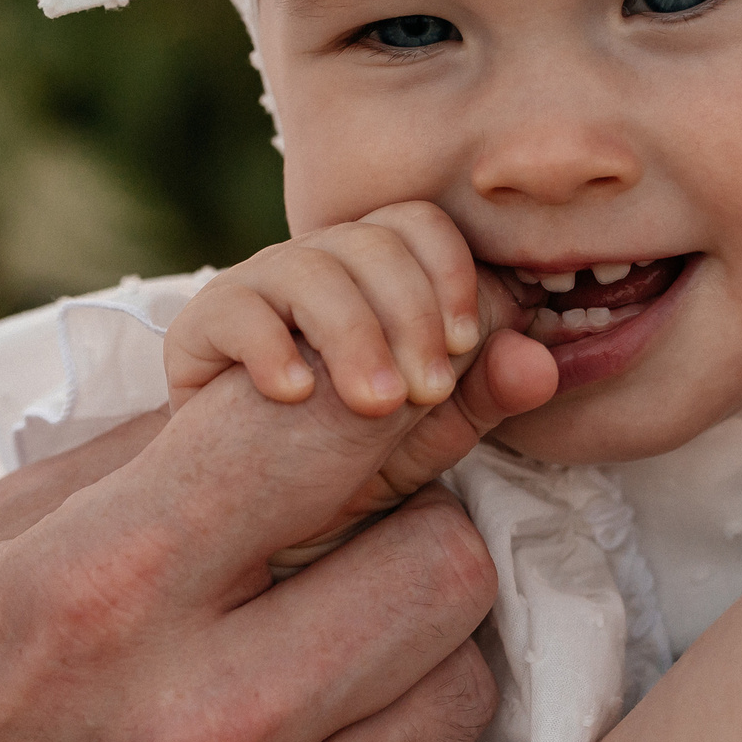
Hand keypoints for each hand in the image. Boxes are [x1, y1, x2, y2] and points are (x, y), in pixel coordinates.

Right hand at [0, 362, 524, 741]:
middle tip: (341, 549)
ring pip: (464, 690)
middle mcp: (195, 729)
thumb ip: (147, 455)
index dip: (368, 390)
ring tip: (313, 661)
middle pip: (444, 565)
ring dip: (405, 656)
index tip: (366, 401)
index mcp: (97, 593)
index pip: (321, 431)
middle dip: (403, 531)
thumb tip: (300, 381)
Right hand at [166, 201, 556, 568]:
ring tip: (376, 404)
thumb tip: (539, 360)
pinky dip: (270, 349)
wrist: (255, 516)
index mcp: (377, 276)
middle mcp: (318, 268)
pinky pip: (237, 308)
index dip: (448, 273)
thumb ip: (483, 396)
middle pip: (369, 241)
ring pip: (308, 267)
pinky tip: (295, 398)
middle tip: (425, 392)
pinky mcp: (203, 327)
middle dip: (408, 315)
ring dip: (352, 335)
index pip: (419, 225)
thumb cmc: (346, 461)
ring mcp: (258, 291)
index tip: (462, 345)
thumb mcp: (429, 435)